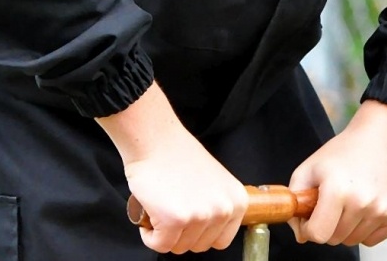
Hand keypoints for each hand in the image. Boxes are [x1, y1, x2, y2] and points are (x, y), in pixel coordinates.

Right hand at [98, 84, 246, 253]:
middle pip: (199, 246)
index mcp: (237, 201)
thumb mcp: (214, 181)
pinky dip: (150, 237)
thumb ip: (216, 205)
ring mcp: (200, 216)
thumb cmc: (178, 155)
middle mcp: (223, 210)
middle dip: (182, 234)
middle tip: (171, 211)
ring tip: (160, 210)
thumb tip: (208, 228)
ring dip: (165, 235)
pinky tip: (149, 219)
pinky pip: (160, 245)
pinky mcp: (175, 220)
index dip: (200, 233)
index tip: (189, 223)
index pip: (221, 240)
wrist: (156, 139)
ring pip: (179, 247)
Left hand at [288, 100, 386, 246]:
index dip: (308, 227)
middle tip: (333, 201)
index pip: (317, 235)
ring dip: (348, 226)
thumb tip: (301, 236)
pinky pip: (372, 239)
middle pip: (335, 239)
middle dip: (328, 224)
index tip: (311, 215)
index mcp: (337, 189)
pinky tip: (367, 204)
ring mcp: (383, 210)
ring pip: (353, 240)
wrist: (383, 135)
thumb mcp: (310, 166)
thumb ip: (296, 200)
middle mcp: (363, 202)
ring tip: (351, 198)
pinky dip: (365, 228)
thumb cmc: (343, 151)